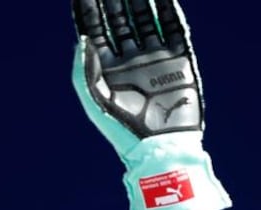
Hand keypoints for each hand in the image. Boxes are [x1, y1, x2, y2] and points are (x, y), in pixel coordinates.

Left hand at [71, 0, 230, 209]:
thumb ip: (83, 70)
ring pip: (145, 18)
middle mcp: (129, 59)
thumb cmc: (122, 128)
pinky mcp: (179, 59)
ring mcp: (154, 57)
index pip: (94, 29)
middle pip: (119, 18)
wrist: (160, 146)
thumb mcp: (94, 100)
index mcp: (105, 68)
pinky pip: (173, 27)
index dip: (88, 9)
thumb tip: (81, 38)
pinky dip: (168, 8)